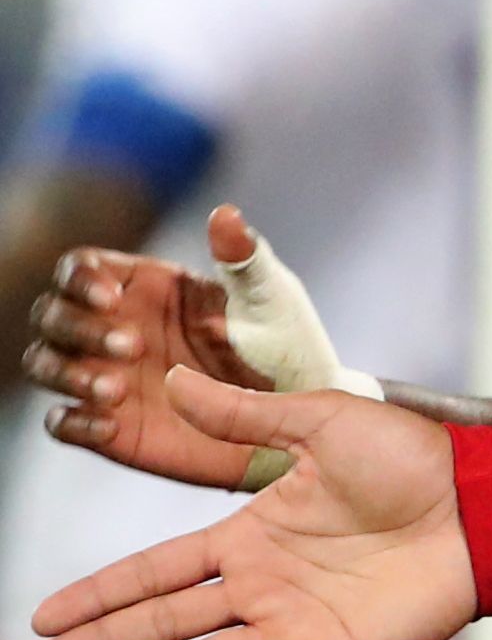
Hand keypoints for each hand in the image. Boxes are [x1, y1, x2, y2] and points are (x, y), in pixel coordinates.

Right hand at [24, 209, 281, 490]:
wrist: (298, 413)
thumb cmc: (283, 344)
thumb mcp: (269, 298)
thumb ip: (244, 258)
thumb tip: (224, 213)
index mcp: (145, 287)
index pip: (81, 267)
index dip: (81, 279)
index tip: (111, 298)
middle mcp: (114, 326)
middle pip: (52, 314)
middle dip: (76, 327)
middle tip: (130, 347)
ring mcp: (107, 375)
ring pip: (45, 364)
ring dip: (65, 373)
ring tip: (117, 389)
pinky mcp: (112, 426)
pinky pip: (62, 424)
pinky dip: (71, 422)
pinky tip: (107, 425)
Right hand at [30, 368, 474, 639]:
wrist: (484, 501)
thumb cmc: (412, 459)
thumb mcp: (321, 424)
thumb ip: (246, 415)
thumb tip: (173, 383)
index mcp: (254, 533)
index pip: (160, 569)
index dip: (104, 591)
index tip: (47, 614)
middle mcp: (266, 584)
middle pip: (167, 620)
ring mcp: (298, 622)